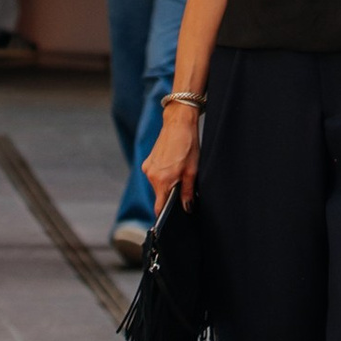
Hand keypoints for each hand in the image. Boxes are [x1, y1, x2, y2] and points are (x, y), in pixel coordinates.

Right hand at [144, 96, 200, 213]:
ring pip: (158, 184)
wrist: (178, 122)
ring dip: (167, 182)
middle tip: (184, 183)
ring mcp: (148, 167)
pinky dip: (163, 174)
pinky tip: (173, 163)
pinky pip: (155, 174)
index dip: (165, 214)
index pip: (159, 207)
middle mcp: (150, 175)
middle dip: (171, 193)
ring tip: (179, 169)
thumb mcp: (192, 171)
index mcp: (161, 181)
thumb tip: (186, 208)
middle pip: (160, 195)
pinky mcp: (148, 161)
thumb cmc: (187, 145)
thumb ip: (187, 192)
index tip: (172, 218)